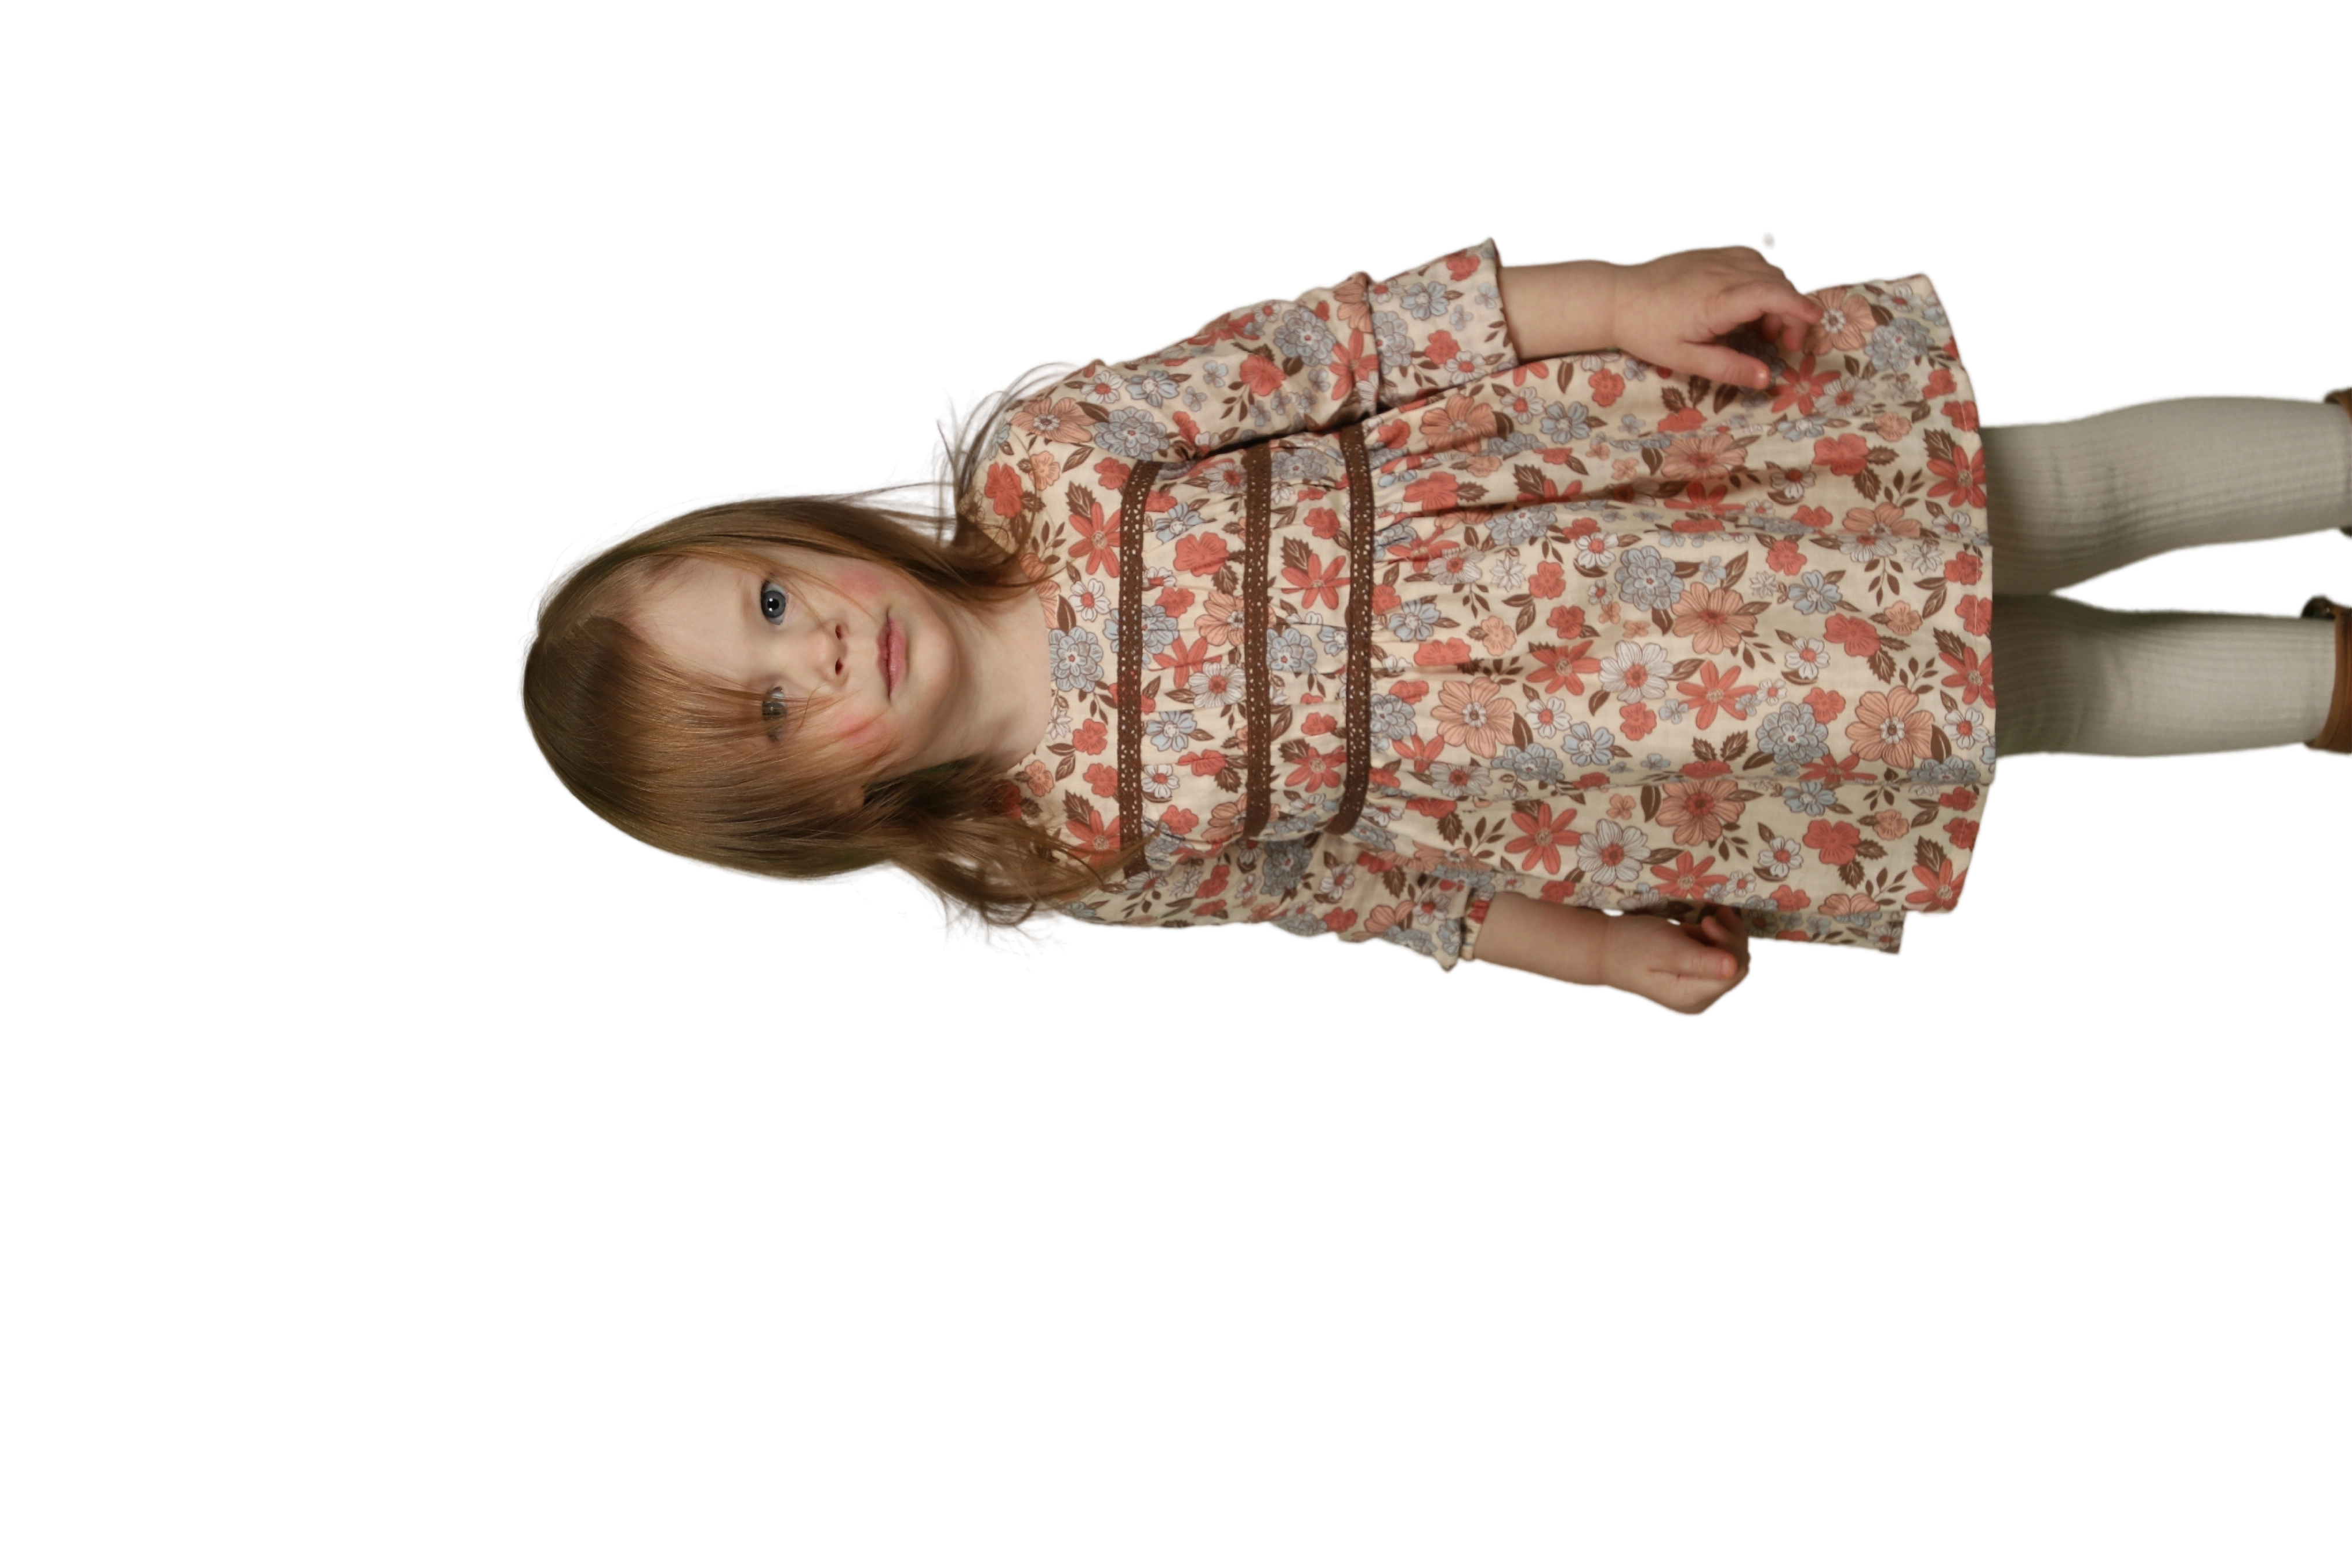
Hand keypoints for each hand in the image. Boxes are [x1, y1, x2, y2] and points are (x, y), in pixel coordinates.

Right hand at [1600, 904, 1754, 1020]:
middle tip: (1710, 917)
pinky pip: (1715, 961)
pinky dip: (1713, 941)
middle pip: (1735, 969)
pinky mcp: (1691, 980)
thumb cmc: (1631, 945)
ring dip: (1723, 938)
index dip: (1730, 944)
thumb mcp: (1665, 949)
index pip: (1734, 973)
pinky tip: (1703, 926)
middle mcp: (1697, 1000)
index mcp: (1691, 997)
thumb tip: (1733, 967)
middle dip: (1729, 939)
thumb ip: (1698, 960)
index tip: (1709, 921)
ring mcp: (1695, 991)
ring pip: (1728, 963)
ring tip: (1708, 919)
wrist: (1603, 949)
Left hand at [1609, 243, 1821, 390]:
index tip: (1817, 322)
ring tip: (1763, 328)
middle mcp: (1722, 272)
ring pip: (1769, 268)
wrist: (1617, 297)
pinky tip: (1751, 303)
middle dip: (1793, 312)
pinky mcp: (1713, 252)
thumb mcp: (1684, 359)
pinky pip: (1753, 259)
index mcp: (1717, 301)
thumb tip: (1766, 378)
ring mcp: (1718, 257)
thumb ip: (1728, 367)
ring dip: (1779, 296)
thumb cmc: (1647, 331)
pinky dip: (1764, 279)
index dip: (1799, 307)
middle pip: (1778, 283)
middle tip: (1785, 344)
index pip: (1771, 295)